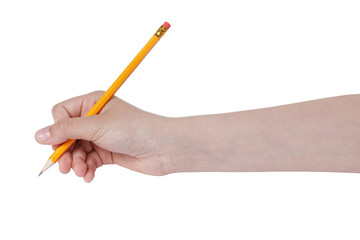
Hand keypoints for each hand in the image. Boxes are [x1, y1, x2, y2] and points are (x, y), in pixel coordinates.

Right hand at [35, 91, 169, 181]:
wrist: (162, 148)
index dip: (58, 129)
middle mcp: (95, 118)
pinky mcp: (107, 152)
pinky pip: (88, 161)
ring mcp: (101, 136)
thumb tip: (38, 134)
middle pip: (67, 135)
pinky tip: (89, 175)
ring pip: (76, 150)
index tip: (59, 144)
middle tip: (63, 167)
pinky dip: (86, 169)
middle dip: (64, 151)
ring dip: (75, 163)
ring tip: (81, 171)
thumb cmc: (135, 129)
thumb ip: (67, 130)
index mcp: (93, 102)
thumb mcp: (97, 126)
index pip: (61, 113)